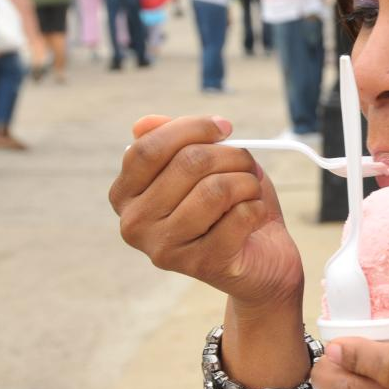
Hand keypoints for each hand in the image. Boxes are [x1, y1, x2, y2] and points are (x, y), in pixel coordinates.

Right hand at [108, 115, 303, 311]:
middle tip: (247, 164)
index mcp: (126, 195)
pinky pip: (240, 215)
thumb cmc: (230, 206)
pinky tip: (254, 218)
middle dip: (232, 155)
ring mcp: (165, 249)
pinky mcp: (202, 265)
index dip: (193, 128)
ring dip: (248, 182)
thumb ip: (174, 141)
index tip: (224, 128)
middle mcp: (135, 225)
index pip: (149, 148)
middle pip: (190, 163)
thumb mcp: (204, 165)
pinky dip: (258, 207)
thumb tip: (144, 123)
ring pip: (217, 189)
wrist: (262, 260)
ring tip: (251, 191)